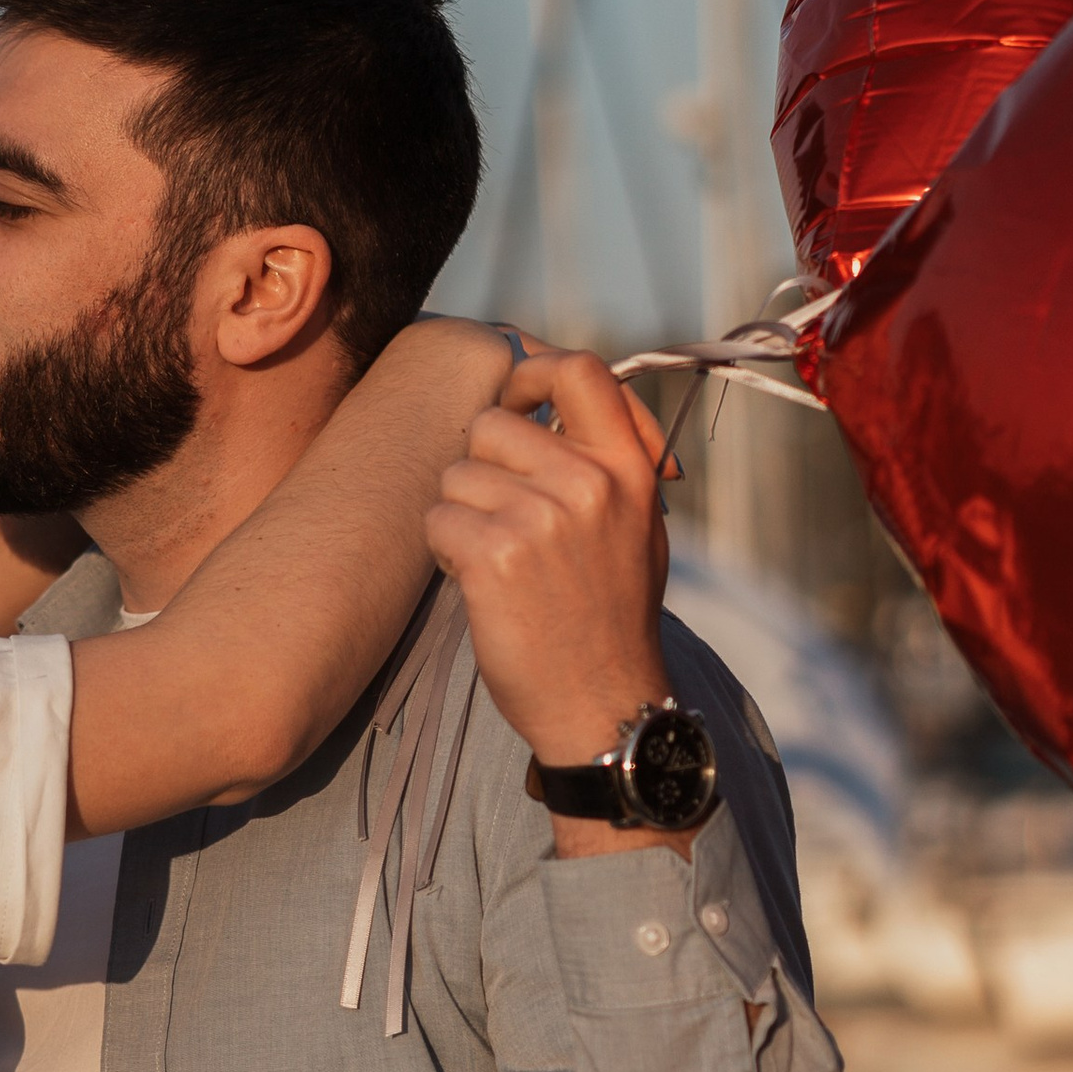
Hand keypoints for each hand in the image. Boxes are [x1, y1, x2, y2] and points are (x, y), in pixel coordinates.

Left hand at [427, 352, 676, 834]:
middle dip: (480, 469)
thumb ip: (603, 463)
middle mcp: (587, 483)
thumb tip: (548, 399)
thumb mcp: (636, 527)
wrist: (601, 702)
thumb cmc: (609, 616)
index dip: (530, 371)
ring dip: (461, 517)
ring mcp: (540, 518)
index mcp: (627, 469)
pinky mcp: (494, 555)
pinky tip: (482, 586)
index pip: (578, 369)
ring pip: (454, 476)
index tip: (516, 399)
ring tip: (500, 564)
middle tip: (503, 521)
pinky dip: (447, 554)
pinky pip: (436, 521)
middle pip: (488, 424)